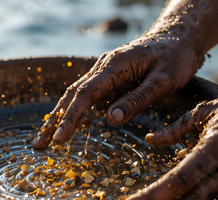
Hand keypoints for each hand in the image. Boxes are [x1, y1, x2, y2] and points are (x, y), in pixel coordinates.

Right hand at [32, 32, 203, 148]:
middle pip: (71, 95)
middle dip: (54, 120)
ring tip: (45, 141)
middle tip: (38, 144)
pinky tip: (67, 129)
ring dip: (60, 118)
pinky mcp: (109, 81)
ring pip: (76, 97)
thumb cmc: (176, 57)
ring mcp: (105, 74)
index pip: (85, 93)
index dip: (70, 117)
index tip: (59, 138)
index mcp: (115, 65)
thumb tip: (111, 120)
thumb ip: (138, 99)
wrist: (179, 37)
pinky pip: (89, 98)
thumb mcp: (165, 79)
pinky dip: (76, 114)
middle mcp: (103, 68)